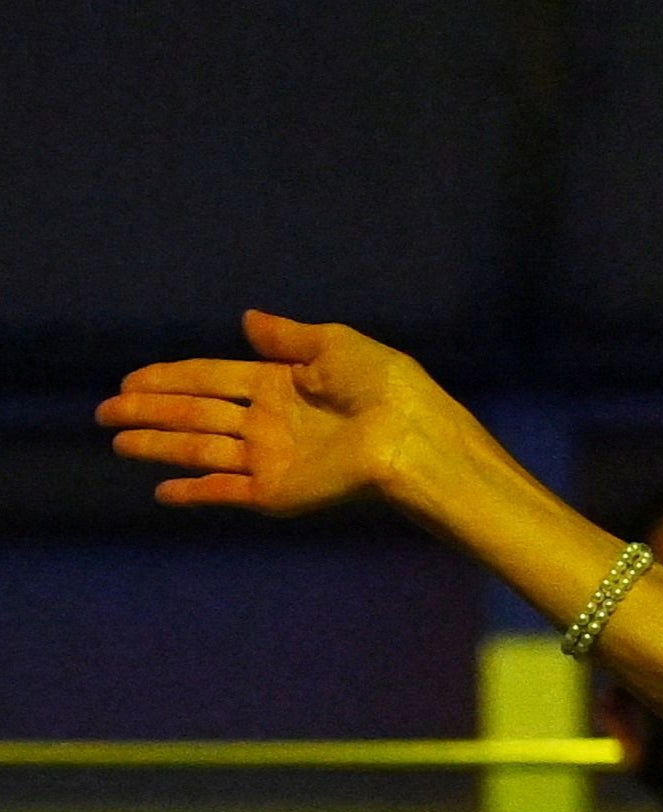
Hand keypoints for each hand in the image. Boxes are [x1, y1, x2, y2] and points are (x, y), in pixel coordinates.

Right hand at [99, 311, 448, 516]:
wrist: (410, 436)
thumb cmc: (384, 386)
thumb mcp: (333, 345)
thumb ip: (287, 336)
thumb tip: (247, 319)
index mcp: (281, 383)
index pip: (210, 377)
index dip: (169, 378)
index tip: (129, 380)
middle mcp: (269, 421)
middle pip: (194, 412)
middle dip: (148, 410)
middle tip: (104, 410)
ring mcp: (271, 457)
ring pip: (198, 448)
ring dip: (156, 445)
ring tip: (116, 441)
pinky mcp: (277, 491)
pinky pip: (225, 491)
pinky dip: (194, 492)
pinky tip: (161, 492)